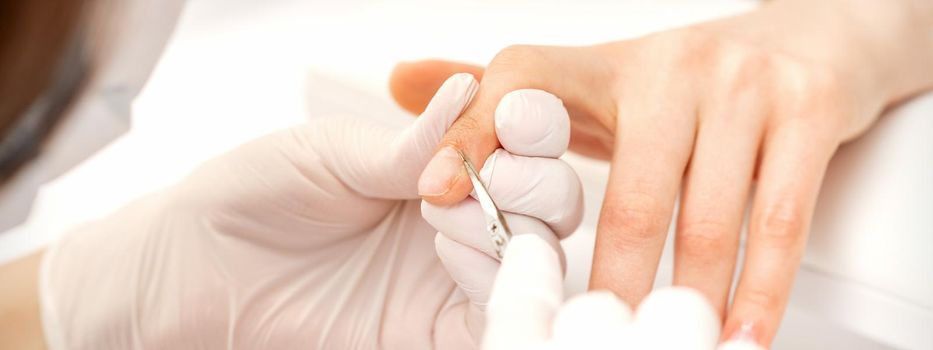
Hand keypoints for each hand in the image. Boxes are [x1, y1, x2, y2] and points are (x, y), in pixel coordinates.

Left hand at [38, 74, 583, 348]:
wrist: (193, 274)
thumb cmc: (251, 196)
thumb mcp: (330, 153)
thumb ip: (408, 142)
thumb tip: (469, 91)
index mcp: (439, 162)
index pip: (520, 141)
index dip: (533, 126)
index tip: (512, 118)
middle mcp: (458, 218)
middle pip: (550, 200)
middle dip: (535, 181)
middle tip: (486, 175)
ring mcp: (453, 278)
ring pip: (538, 259)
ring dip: (514, 232)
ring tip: (442, 218)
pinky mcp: (437, 332)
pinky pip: (496, 317)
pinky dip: (501, 291)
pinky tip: (455, 260)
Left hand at [392, 0, 932, 345]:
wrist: (818, 34)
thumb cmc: (695, 80)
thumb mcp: (595, 79)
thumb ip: (504, 95)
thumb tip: (401, 83)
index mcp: (605, 66)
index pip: (521, 83)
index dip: (473, 132)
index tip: (439, 194)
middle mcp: (671, 70)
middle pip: (629, 196)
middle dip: (609, 284)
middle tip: (585, 341)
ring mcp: (741, 87)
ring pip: (704, 218)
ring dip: (684, 300)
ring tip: (663, 347)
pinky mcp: (805, 109)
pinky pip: (777, 216)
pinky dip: (760, 287)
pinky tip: (740, 330)